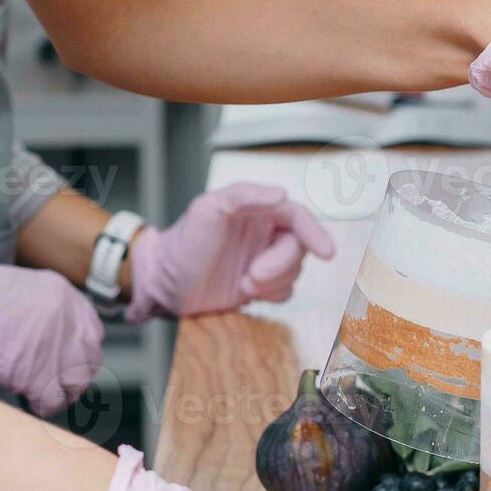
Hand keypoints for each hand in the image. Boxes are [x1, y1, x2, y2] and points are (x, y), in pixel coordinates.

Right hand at [0, 261, 103, 416]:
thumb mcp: (18, 292)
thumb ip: (44, 314)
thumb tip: (54, 346)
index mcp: (63, 294)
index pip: (91, 332)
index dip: (79, 353)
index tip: (68, 365)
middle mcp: (67, 317)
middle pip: (89, 359)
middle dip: (73, 376)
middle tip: (55, 385)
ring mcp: (55, 345)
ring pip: (76, 383)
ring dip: (59, 393)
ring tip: (38, 394)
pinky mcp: (38, 373)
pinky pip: (52, 401)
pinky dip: (41, 406)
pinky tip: (26, 400)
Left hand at [125, 183, 334, 320]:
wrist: (164, 285)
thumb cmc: (182, 244)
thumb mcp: (207, 210)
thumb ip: (243, 195)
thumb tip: (281, 194)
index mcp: (256, 210)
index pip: (298, 217)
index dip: (316, 233)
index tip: (327, 253)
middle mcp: (264, 233)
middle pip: (298, 249)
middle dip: (279, 267)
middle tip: (251, 277)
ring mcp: (264, 260)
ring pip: (295, 272)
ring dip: (273, 283)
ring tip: (243, 284)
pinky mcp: (261, 285)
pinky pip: (286, 292)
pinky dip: (272, 296)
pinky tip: (248, 293)